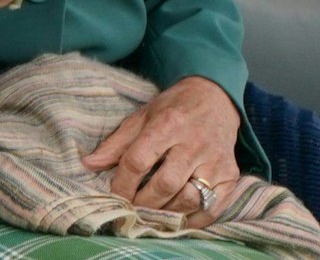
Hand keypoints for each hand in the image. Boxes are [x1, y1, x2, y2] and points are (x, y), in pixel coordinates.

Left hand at [82, 76, 241, 226]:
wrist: (215, 98)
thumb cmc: (172, 109)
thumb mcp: (141, 117)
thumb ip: (116, 143)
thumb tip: (88, 164)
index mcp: (166, 125)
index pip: (138, 160)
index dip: (122, 183)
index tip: (114, 195)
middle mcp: (193, 144)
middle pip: (165, 184)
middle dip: (144, 203)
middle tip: (132, 210)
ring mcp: (215, 161)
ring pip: (189, 199)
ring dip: (167, 214)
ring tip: (151, 217)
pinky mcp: (231, 175)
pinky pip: (213, 207)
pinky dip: (194, 220)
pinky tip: (178, 221)